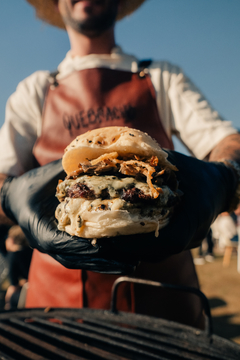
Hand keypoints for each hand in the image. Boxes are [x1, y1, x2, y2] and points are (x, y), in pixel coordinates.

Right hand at [1, 160, 137, 273]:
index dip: (83, 247)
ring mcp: (54, 247)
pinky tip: (120, 260)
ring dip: (105, 264)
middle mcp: (47, 243)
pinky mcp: (62, 246)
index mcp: (40, 228)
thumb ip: (69, 172)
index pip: (62, 243)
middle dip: (103, 261)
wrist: (18, 196)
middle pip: (76, 258)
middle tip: (130, 263)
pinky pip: (82, 256)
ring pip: (80, 261)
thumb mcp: (48, 175)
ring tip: (131, 264)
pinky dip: (100, 259)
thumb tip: (96, 162)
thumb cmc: (31, 184)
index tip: (105, 248)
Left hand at [109, 150, 236, 260]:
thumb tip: (117, 159)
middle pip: (159, 251)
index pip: (170, 240)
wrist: (218, 185)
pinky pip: (160, 249)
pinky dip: (140, 245)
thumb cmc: (195, 171)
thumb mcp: (175, 162)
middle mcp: (195, 233)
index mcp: (196, 213)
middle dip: (127, 249)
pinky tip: (122, 237)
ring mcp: (190, 241)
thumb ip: (151, 162)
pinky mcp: (183, 242)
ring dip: (131, 250)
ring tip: (106, 240)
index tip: (112, 239)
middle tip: (100, 241)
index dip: (140, 244)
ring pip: (158, 253)